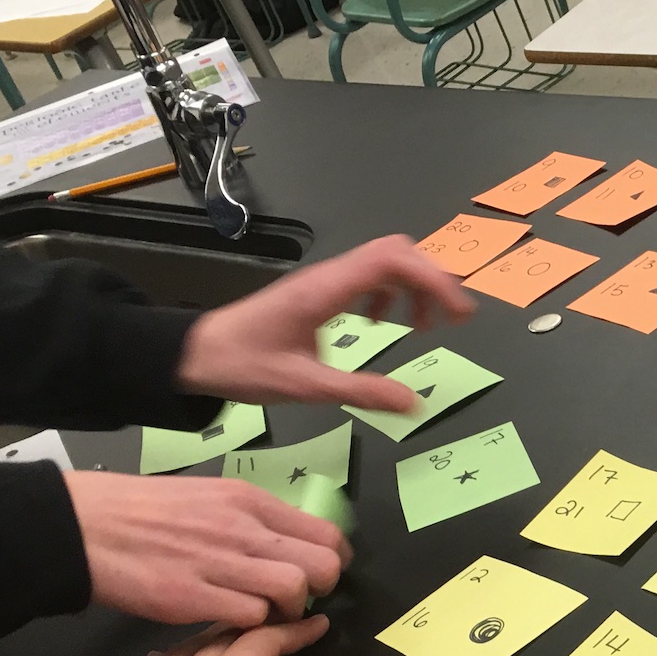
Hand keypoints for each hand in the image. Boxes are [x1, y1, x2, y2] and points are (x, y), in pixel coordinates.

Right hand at [66, 470, 349, 626]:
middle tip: (299, 600)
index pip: (325, 534)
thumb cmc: (141, 510)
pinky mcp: (192, 597)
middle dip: (320, 590)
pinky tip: (233, 620)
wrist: (81, 525)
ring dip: (288, 612)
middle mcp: (242, 528)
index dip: (332, 562)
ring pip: (292, 591)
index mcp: (249, 500)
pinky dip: (250, 625)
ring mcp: (219, 563)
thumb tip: (286, 543)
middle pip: (321, 566)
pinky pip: (249, 617)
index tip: (321, 576)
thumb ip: (250, 518)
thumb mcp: (207, 496)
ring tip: (267, 614)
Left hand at [178, 236, 475, 414]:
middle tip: (452, 319)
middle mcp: (329, 277)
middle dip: (432, 280)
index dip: (435, 280)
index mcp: (327, 290)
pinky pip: (367, 277)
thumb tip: (413, 403)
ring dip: (414, 287)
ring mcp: (325, 281)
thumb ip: (361, 392)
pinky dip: (389, 293)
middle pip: (397, 252)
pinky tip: (382, 323)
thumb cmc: (243, 366)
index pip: (394, 261)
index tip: (459, 314)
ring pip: (385, 262)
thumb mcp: (305, 387)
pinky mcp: (320, 292)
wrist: (197, 354)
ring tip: (422, 327)